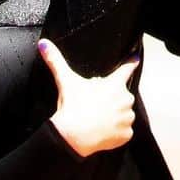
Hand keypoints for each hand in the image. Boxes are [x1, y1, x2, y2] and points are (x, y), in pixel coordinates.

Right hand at [39, 39, 137, 155]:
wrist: (72, 136)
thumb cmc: (72, 106)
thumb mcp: (65, 81)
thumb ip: (56, 60)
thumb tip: (43, 43)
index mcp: (114, 84)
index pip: (127, 68)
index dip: (131, 61)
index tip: (136, 57)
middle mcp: (125, 99)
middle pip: (121, 95)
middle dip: (111, 98)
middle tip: (95, 104)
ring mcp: (127, 118)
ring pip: (123, 113)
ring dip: (115, 115)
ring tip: (98, 119)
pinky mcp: (126, 134)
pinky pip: (124, 131)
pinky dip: (116, 132)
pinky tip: (104, 131)